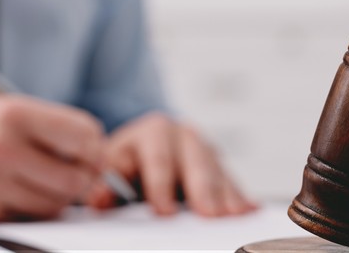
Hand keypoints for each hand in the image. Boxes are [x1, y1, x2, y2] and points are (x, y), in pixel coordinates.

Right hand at [0, 95, 104, 222]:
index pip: (85, 134)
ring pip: (58, 202)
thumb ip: (51, 130)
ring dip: (55, 200)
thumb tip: (98, 157)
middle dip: (79, 181)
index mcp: (15, 111)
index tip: (86, 155)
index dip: (93, 149)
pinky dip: (29, 211)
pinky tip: (10, 196)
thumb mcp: (4, 114)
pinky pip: (30, 217)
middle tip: (66, 177)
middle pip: (78, 176)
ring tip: (34, 185)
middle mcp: (3, 141)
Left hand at [85, 112, 255, 216]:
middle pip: (196, 162)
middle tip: (209, 213)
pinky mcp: (219, 166)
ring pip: (218, 171)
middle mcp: (183, 136)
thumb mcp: (110, 168)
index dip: (161, 185)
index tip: (164, 210)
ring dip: (226, 195)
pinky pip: (232, 181)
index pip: (158, 159)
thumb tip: (99, 197)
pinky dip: (240, 197)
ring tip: (233, 216)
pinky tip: (249, 210)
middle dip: (203, 189)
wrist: (141, 151)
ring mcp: (205, 150)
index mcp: (152, 132)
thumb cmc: (125, 163)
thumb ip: (105, 184)